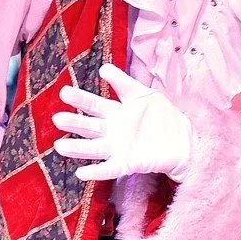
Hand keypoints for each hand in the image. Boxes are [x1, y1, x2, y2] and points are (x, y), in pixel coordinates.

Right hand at [52, 64, 193, 181]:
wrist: (183, 140)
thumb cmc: (162, 115)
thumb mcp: (143, 94)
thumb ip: (123, 83)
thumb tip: (102, 67)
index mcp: (115, 112)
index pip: (94, 105)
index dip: (80, 99)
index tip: (64, 93)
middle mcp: (112, 130)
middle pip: (89, 126)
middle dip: (74, 123)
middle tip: (58, 119)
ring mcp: (117, 148)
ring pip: (93, 148)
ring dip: (77, 148)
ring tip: (60, 146)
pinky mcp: (126, 164)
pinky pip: (108, 169)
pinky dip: (95, 171)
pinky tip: (81, 172)